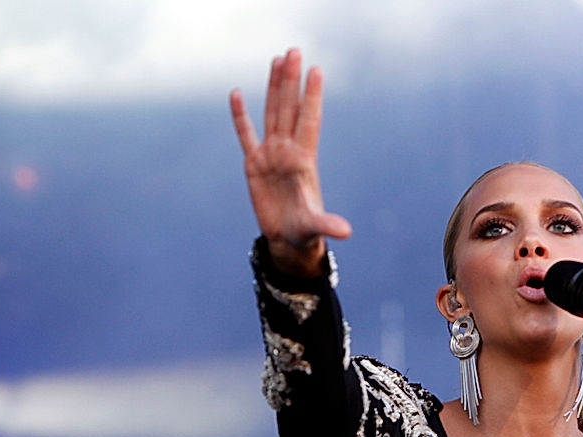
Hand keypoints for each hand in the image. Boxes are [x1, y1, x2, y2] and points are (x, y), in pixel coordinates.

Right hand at [230, 48, 351, 274]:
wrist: (288, 239)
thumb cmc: (305, 232)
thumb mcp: (315, 227)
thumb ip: (328, 225)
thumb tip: (345, 232)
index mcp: (304, 160)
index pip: (309, 121)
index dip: (312, 96)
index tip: (316, 70)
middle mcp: (288, 151)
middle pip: (289, 109)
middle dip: (291, 81)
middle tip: (294, 51)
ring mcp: (271, 155)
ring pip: (272, 113)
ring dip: (274, 87)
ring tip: (277, 60)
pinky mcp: (254, 164)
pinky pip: (245, 134)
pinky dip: (240, 115)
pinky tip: (236, 93)